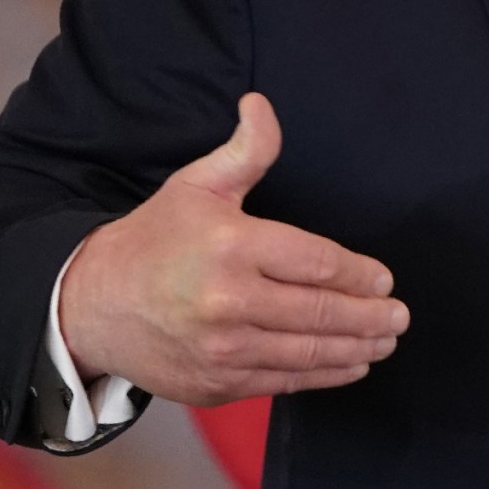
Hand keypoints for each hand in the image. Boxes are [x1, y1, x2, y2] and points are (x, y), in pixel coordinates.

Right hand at [58, 92, 410, 405]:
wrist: (90, 306)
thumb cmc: (154, 240)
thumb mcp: (197, 185)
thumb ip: (245, 151)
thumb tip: (262, 105)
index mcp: (232, 247)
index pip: (316, 263)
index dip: (358, 273)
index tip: (384, 279)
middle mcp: (229, 302)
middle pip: (320, 312)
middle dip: (368, 315)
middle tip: (398, 315)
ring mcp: (222, 349)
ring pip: (307, 352)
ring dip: (355, 348)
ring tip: (384, 340)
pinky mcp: (216, 383)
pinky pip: (283, 381)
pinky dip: (322, 375)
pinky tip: (349, 364)